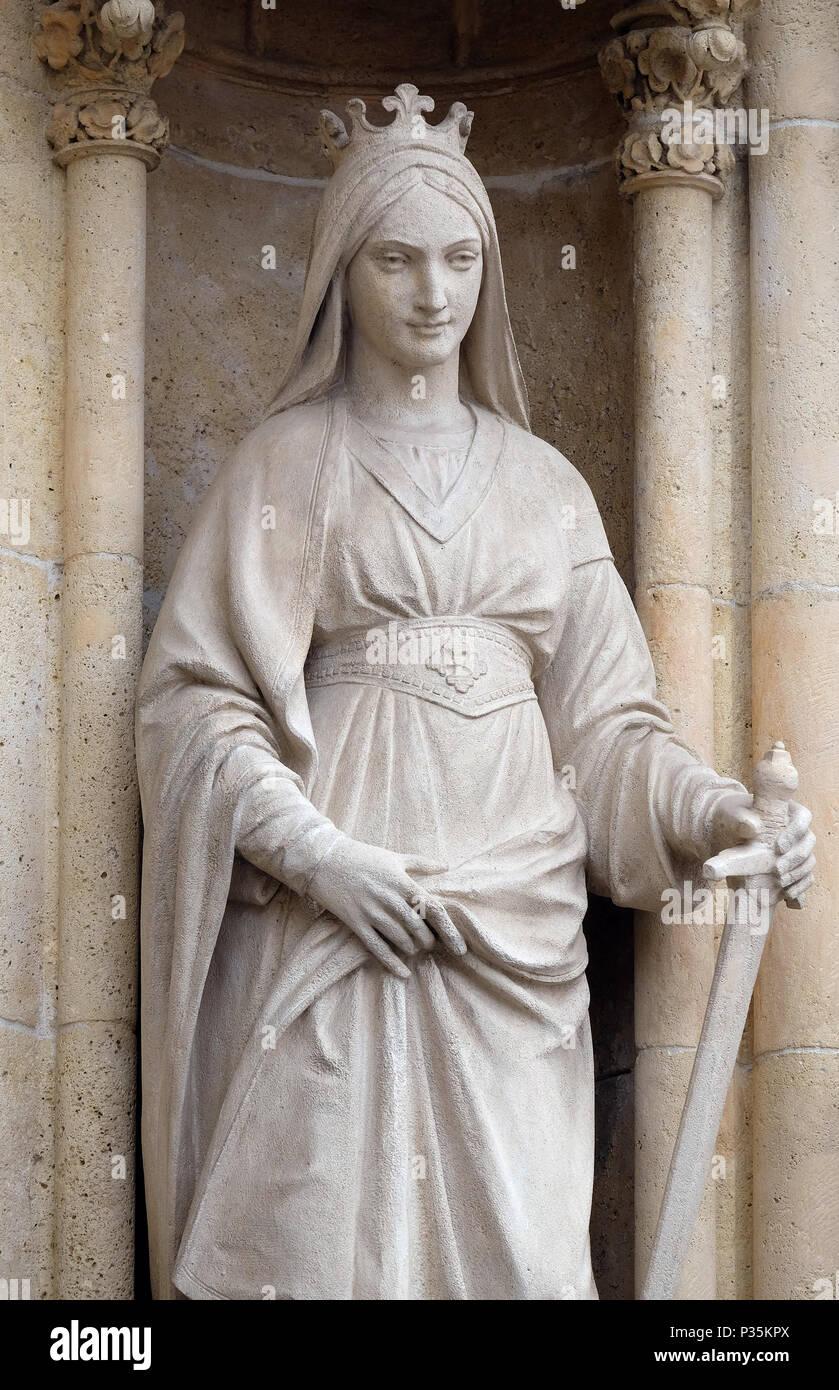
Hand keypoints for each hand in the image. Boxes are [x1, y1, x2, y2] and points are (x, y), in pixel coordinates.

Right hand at [307, 835, 466, 978]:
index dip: (450, 930)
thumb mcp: (394, 857)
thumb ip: (421, 863)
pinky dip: (392, 962)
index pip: (434, 909)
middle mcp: (389, 899)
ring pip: (400, 939)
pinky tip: (403, 972)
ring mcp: (372, 912)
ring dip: (412, 948)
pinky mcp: (356, 923)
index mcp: (402, 882)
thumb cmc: (363, 857)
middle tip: (429, 943)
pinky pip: (377, 947)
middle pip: (419, 929)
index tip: (460, 946)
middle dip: (428, 941)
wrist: (325, 860)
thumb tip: (446, 866)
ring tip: (415, 948)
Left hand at [710, 792, 815, 901]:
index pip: (803, 817)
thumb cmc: (731, 817)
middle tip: (777, 869)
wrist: (726, 831)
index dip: (796, 831)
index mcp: (787, 810)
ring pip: (809, 861)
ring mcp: (798, 848)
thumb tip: (753, 827)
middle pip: (808, 842)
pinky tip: (787, 894)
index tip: (779, 847)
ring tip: (779, 882)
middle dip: (795, 858)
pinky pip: (806, 877)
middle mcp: (797, 829)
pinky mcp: (794, 866)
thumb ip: (739, 819)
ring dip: (797, 874)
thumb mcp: (731, 814)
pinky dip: (799, 886)